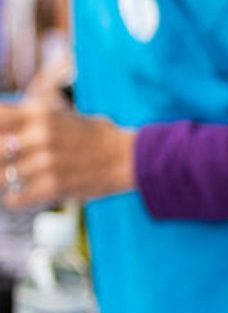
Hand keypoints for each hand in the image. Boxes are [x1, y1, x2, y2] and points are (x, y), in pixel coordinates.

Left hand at [0, 98, 134, 208]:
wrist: (129, 158)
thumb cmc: (95, 135)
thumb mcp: (61, 115)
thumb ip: (29, 117)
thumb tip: (0, 121)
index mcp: (41, 113)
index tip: (0, 138)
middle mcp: (41, 136)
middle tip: (6, 160)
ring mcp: (47, 163)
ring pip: (0, 177)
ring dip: (3, 179)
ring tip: (12, 177)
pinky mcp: (53, 187)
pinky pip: (14, 199)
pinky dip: (13, 199)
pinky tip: (18, 195)